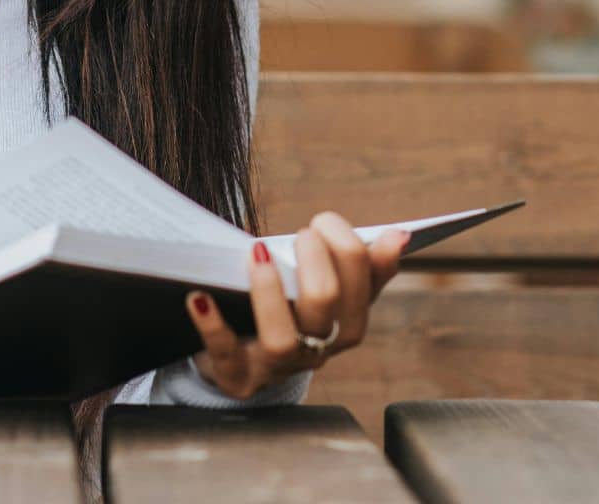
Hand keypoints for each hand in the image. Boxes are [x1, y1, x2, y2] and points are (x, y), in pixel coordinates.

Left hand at [182, 211, 408, 398]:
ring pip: (282, 339)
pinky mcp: (236, 377)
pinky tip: (199, 296)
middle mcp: (318, 349)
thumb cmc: (288, 310)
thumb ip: (360, 265)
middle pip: (326, 306)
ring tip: (258, 254)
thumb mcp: (325, 288)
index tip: (324, 221)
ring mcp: (276, 367)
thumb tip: (399, 236)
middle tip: (299, 234)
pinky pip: (225, 352)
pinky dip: (212, 323)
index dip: (347, 248)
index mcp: (346, 323)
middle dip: (313, 261)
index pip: (362, 286)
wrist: (242, 362)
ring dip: (269, 292)